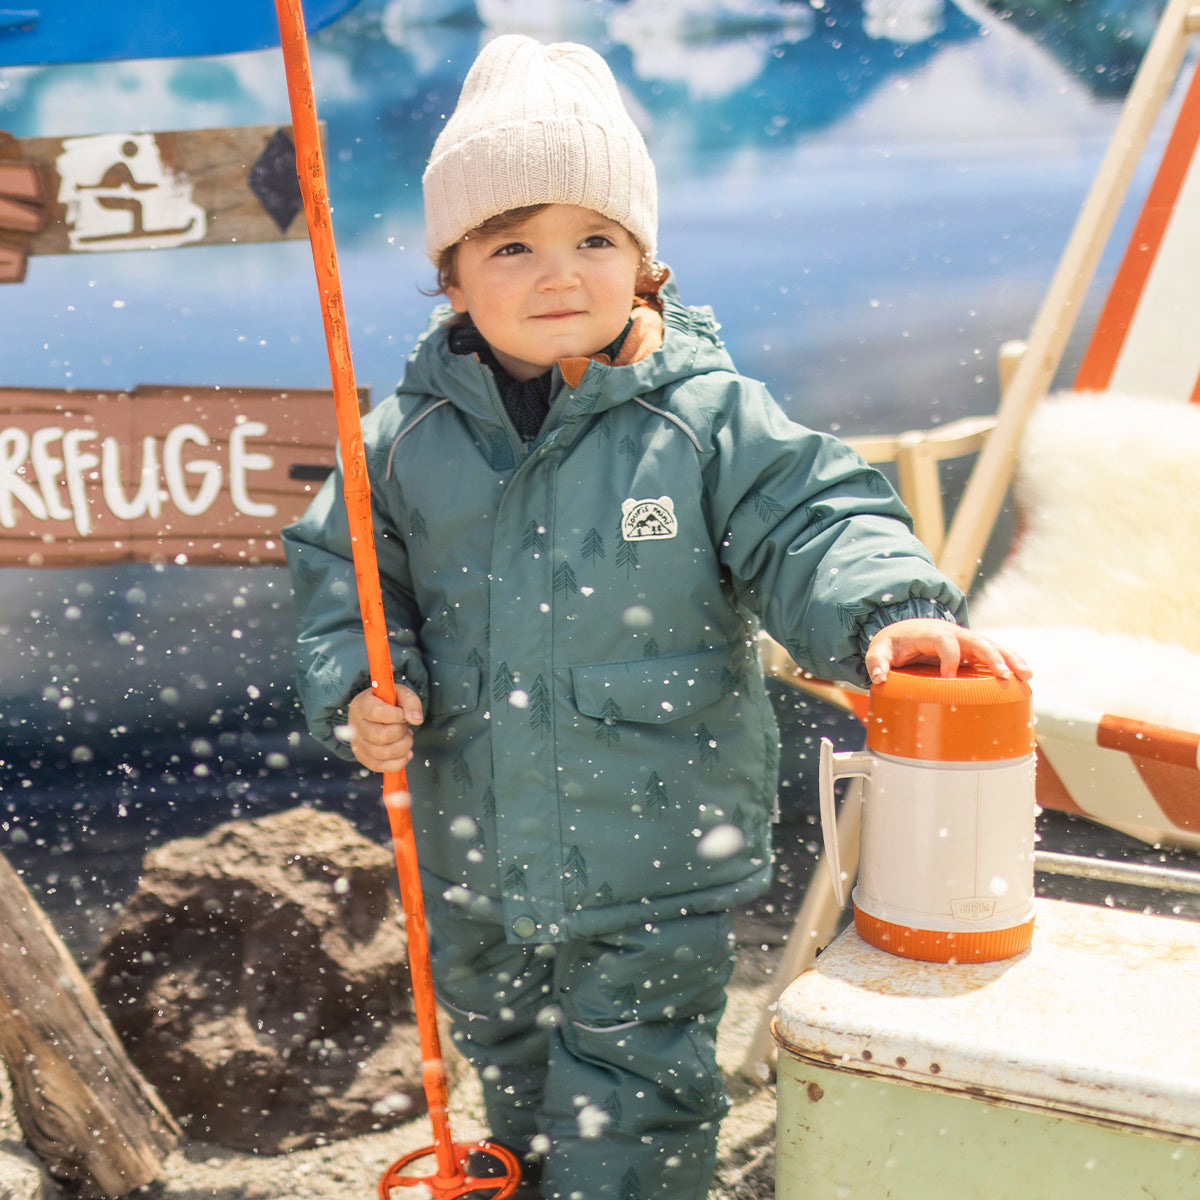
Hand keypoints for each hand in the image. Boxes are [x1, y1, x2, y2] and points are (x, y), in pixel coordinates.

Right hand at [344, 684, 423, 772]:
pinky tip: (406, 753)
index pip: (378, 713)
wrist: (376, 710)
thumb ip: (410, 702)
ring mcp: (356, 743)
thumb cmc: (388, 702)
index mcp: (362, 705)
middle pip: (381, 736)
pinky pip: (379, 766)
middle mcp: (355, 725)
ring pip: (382, 753)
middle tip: (405, 726)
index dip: (397, 716)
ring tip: (405, 737)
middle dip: (402, 732)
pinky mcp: (362, 757)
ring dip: (403, 747)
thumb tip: (417, 720)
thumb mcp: (401, 693)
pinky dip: (398, 763)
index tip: (403, 714)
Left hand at [864, 618, 1030, 685]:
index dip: (949, 656)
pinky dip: (1009, 662)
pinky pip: (994, 653)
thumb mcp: (879, 649)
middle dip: (991, 657)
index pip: (944, 639)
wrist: (903, 631)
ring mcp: (964, 640)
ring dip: (1009, 659)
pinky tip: (1024, 677)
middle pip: (976, 640)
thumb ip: (877, 661)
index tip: (948, 676)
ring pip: (991, 645)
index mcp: (929, 632)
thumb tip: (879, 678)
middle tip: (1002, 676)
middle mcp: (951, 632)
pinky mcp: (971, 649)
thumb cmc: (893, 643)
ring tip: (1026, 676)